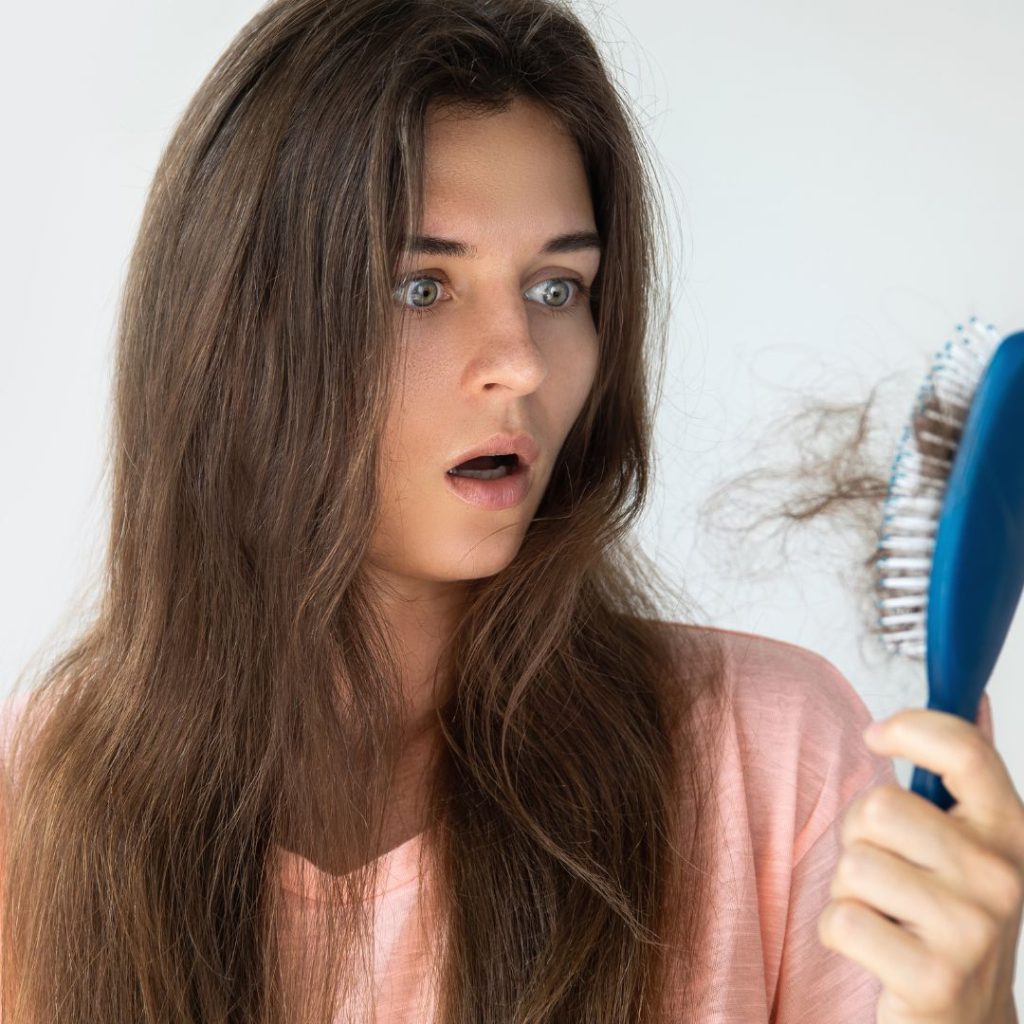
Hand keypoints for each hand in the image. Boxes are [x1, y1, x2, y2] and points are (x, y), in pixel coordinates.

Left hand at [816, 707, 1023, 1022]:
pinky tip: (874, 950)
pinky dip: (838, 933)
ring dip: (849, 891)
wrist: (966, 1023)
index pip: (964, 748)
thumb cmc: (948, 922)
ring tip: (884, 915)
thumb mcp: (964, 849)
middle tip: (883, 872)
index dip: (910, 727)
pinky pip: (839, 920)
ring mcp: (972, 930)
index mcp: (1010, 832)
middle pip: (879, 807)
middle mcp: (1001, 877)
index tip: (877, 735)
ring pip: (854, 865)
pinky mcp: (934, 978)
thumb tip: (937, 712)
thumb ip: (951, 786)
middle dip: (858, 837)